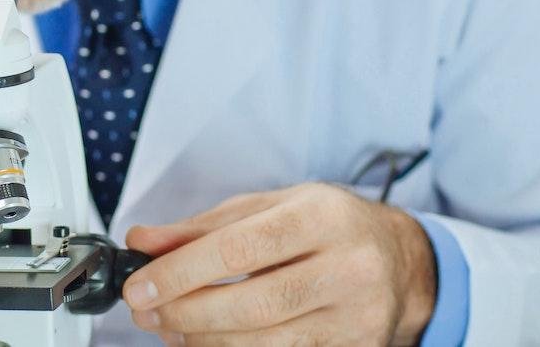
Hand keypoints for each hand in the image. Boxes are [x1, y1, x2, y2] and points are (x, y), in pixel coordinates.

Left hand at [122, 183, 436, 345]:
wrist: (399, 258)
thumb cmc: (325, 224)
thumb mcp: (268, 207)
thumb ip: (203, 226)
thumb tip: (143, 241)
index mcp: (320, 216)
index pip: (239, 248)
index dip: (182, 270)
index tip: (140, 284)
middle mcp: (346, 266)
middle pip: (252, 303)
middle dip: (186, 312)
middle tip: (146, 311)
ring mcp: (357, 316)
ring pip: (266, 342)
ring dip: (205, 340)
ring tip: (169, 328)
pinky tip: (206, 342)